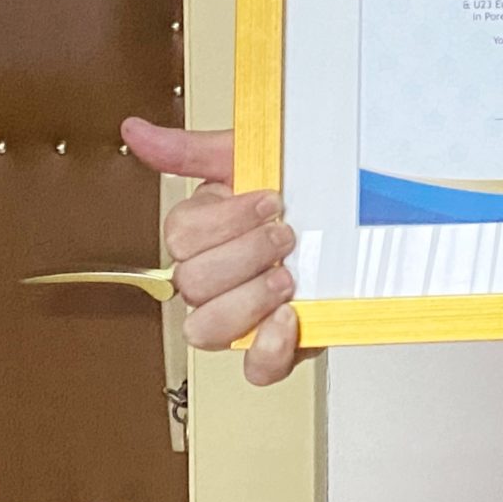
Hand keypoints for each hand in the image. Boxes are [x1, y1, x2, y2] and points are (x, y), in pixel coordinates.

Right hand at [124, 117, 304, 386]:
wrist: (367, 221)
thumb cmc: (304, 193)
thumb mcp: (253, 158)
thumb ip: (192, 150)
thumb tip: (136, 131)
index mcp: (204, 235)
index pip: (181, 237)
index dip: (226, 219)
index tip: (271, 199)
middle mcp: (215, 279)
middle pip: (190, 282)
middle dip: (244, 253)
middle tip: (286, 235)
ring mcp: (242, 316)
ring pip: (205, 328)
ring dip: (249, 298)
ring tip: (290, 274)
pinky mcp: (275, 347)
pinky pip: (254, 370)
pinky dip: (269, 348)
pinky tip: (291, 317)